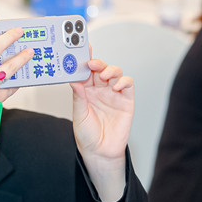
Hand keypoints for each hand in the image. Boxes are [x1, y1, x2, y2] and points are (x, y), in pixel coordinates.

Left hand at [70, 56, 133, 201]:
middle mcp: (100, 90)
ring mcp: (113, 94)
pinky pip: (127, 85)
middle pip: (100, 69)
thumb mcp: (79, 115)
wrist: (100, 152)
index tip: (81, 49)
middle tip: (92, 63)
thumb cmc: (87, 135)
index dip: (84, 59)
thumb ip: (78, 98)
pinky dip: (123, 81)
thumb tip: (74, 80)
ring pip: (115, 73)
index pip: (85, 71)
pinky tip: (115, 87)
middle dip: (97, 62)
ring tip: (104, 76)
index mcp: (86, 91)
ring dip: (110, 70)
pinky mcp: (126, 101)